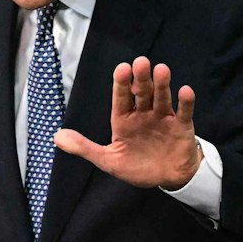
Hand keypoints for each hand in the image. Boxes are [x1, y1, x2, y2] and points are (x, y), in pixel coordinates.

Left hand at [53, 57, 201, 189]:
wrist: (167, 179)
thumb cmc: (136, 167)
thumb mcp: (107, 160)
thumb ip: (84, 147)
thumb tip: (56, 137)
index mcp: (124, 120)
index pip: (121, 98)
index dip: (121, 84)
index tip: (122, 68)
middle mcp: (143, 115)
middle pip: (142, 94)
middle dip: (141, 79)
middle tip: (141, 62)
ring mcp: (163, 119)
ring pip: (162, 98)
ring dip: (162, 85)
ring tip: (161, 69)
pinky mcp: (182, 127)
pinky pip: (184, 113)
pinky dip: (185, 102)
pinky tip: (185, 90)